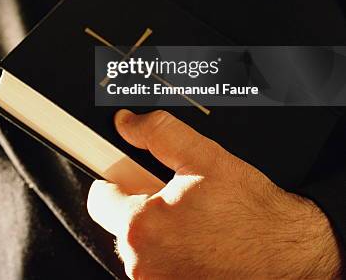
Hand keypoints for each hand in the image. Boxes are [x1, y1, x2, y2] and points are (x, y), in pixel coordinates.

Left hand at [87, 110, 342, 278]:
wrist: (289, 253)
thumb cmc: (252, 212)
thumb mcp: (204, 157)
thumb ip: (157, 133)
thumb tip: (127, 124)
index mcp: (142, 228)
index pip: (99, 198)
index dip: (117, 178)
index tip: (130, 174)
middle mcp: (144, 266)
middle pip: (121, 225)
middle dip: (143, 206)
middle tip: (178, 197)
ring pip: (142, 248)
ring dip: (160, 233)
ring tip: (195, 221)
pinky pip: (159, 268)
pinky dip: (173, 254)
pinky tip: (200, 242)